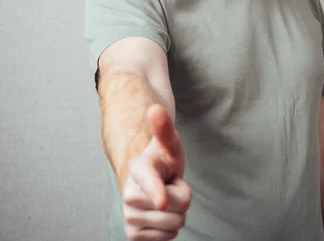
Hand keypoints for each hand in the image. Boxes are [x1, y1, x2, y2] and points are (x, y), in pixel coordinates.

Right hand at [123, 104, 191, 240]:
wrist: (150, 182)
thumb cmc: (163, 160)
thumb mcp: (169, 143)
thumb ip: (164, 128)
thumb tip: (155, 109)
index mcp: (139, 169)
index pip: (149, 183)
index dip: (157, 192)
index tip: (162, 199)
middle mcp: (129, 194)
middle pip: (178, 206)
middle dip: (181, 197)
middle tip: (170, 184)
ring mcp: (129, 216)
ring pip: (175, 224)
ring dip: (177, 213)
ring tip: (166, 198)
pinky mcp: (133, 235)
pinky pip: (167, 239)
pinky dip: (169, 229)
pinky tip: (161, 214)